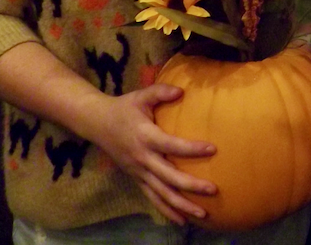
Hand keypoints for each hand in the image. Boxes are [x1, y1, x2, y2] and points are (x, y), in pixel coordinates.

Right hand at [85, 83, 217, 224]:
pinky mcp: (136, 179)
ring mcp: (138, 172)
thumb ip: (160, 91)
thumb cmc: (124, 108)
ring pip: (161, 193)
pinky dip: (166, 210)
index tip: (212, 149)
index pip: (171, 145)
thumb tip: (182, 90)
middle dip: (191, 185)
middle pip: (168, 176)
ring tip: (203, 214)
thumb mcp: (140, 96)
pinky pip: (152, 198)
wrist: (96, 123)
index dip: (191, 149)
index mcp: (145, 137)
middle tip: (213, 190)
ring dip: (182, 205)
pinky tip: (182, 220)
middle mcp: (142, 158)